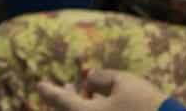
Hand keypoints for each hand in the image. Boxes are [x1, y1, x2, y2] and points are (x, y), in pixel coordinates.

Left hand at [39, 69, 167, 110]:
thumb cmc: (146, 106)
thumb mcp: (124, 82)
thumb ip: (101, 78)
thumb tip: (88, 78)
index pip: (60, 100)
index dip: (49, 91)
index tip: (39, 85)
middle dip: (64, 100)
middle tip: (67, 87)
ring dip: (79, 107)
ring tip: (86, 94)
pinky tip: (100, 105)